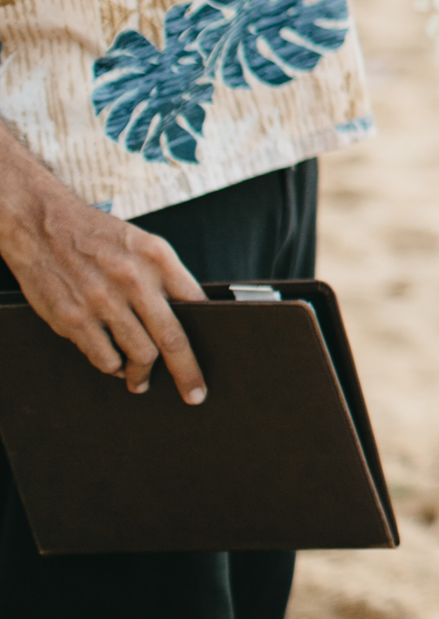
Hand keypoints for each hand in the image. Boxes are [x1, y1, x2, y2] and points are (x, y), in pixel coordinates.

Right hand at [0, 170, 206, 402]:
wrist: (41, 224)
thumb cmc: (97, 236)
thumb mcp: (142, 243)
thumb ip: (166, 276)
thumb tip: (192, 311)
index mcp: (157, 257)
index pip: (196, 303)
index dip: (209, 332)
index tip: (216, 354)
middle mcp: (134, 280)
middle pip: (172, 339)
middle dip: (188, 373)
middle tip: (195, 394)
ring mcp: (102, 302)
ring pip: (139, 354)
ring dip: (144, 375)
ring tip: (143, 381)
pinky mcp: (73, 319)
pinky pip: (103, 357)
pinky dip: (113, 367)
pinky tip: (115, 366)